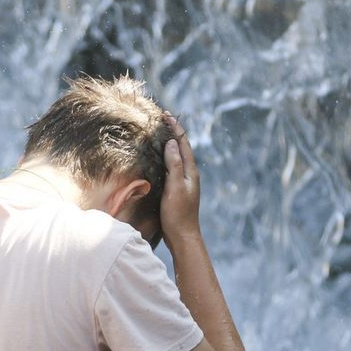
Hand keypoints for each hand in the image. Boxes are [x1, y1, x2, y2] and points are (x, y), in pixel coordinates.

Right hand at [161, 116, 199, 245]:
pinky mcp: (177, 189)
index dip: (175, 128)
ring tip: (160, 133)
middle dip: (173, 132)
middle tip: (162, 119)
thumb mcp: (175, 186)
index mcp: (190, 171)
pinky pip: (172, 167)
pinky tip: (159, 158)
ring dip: (169, 143)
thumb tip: (171, 143)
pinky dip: (166, 157)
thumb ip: (174, 164)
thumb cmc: (178, 213)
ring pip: (177, 157)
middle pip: (181, 147)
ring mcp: (184, 182)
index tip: (166, 114)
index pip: (183, 143)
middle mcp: (189, 174)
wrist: (182, 236)